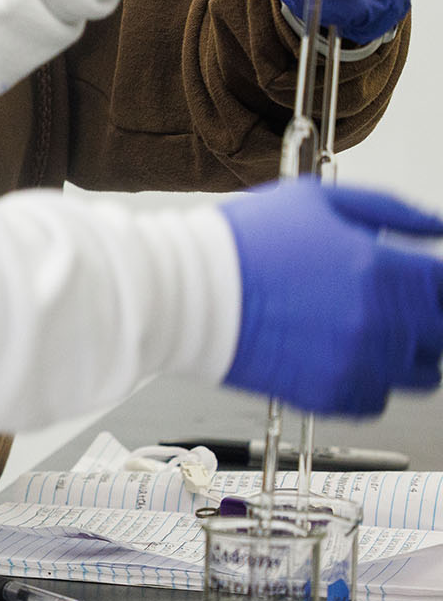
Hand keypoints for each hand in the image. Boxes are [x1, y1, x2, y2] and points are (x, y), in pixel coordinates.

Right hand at [222, 182, 442, 417]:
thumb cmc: (241, 242)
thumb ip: (388, 209)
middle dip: (424, 319)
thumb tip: (435, 226)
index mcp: (381, 269)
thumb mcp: (315, 199)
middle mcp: (379, 322)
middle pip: (440, 334)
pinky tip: (336, 355)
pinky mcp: (329, 395)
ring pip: (419, 374)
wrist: (183, 292)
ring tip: (364, 333)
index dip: (433, 283)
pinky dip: (367, 382)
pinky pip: (376, 400)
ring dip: (404, 354)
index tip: (419, 280)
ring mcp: (357, 364)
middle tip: (390, 306)